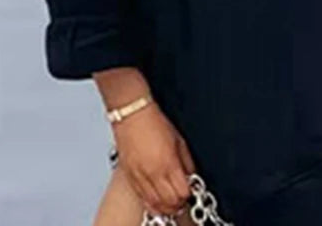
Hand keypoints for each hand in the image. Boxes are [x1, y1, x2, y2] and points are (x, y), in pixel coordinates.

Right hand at [111, 100, 197, 217]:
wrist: (132, 115)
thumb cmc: (154, 121)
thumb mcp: (179, 139)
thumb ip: (187, 161)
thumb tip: (191, 175)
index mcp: (168, 163)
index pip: (183, 192)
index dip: (189, 193)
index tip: (191, 189)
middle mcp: (153, 173)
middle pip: (170, 202)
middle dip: (179, 203)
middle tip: (183, 197)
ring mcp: (140, 177)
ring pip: (155, 205)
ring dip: (166, 207)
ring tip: (172, 202)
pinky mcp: (130, 177)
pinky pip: (142, 199)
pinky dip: (152, 204)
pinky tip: (158, 201)